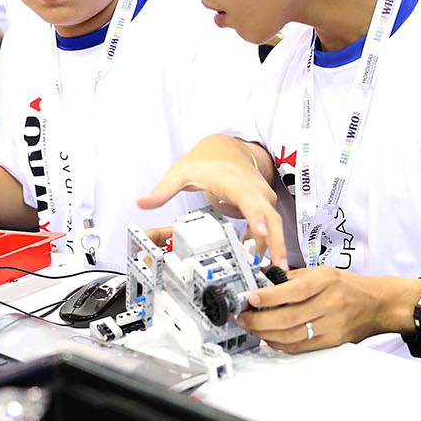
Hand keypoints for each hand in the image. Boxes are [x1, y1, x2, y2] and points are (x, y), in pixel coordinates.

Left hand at [137, 136, 286, 266]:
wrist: (226, 149)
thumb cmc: (206, 162)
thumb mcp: (180, 172)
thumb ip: (163, 191)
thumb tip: (142, 203)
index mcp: (233, 181)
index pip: (248, 198)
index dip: (255, 214)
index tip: (260, 230)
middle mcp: (253, 189)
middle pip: (269, 216)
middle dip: (276, 240)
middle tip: (278, 265)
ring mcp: (262, 198)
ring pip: (274, 223)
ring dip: (277, 246)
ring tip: (277, 270)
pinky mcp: (264, 206)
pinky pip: (270, 227)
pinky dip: (271, 244)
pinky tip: (266, 262)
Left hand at [237, 265, 407, 352]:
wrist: (378, 304)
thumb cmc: (348, 286)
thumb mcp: (323, 272)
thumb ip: (294, 277)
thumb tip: (263, 281)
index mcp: (327, 280)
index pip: (294, 290)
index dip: (270, 296)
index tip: (251, 298)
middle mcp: (331, 302)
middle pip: (290, 317)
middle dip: (261, 320)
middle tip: (245, 317)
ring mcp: (333, 324)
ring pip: (293, 336)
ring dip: (267, 334)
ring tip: (253, 328)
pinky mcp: (332, 341)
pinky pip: (301, 346)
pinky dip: (281, 344)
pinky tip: (270, 338)